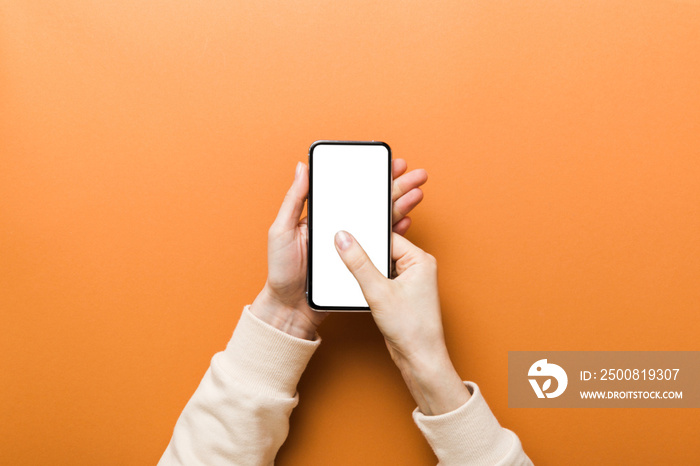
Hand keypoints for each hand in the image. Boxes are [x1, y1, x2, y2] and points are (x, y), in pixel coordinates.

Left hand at [250, 159, 427, 339]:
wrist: (290, 309)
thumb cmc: (281, 270)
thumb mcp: (282, 230)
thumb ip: (294, 200)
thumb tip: (303, 167)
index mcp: (323, 215)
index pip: (351, 190)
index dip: (371, 176)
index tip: (389, 164)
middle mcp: (340, 227)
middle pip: (372, 202)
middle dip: (395, 186)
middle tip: (415, 174)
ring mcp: (352, 245)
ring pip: (381, 220)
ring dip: (400, 205)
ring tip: (417, 193)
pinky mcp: (360, 263)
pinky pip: (381, 246)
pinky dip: (395, 233)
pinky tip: (406, 221)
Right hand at [334, 232, 470, 414]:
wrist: (419, 359)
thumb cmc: (411, 328)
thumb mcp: (378, 291)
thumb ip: (358, 263)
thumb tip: (344, 239)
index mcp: (420, 259)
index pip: (387, 237)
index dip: (366, 238)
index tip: (344, 236)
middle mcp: (417, 267)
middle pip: (382, 250)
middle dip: (364, 255)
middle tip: (344, 256)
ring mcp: (409, 281)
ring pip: (379, 265)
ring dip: (365, 271)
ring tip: (355, 278)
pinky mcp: (400, 293)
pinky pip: (380, 279)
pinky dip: (368, 283)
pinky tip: (360, 290)